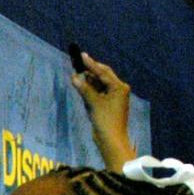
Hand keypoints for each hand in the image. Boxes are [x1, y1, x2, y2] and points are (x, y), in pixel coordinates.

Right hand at [71, 50, 135, 168]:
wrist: (111, 139)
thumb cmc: (105, 120)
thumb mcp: (93, 103)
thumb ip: (84, 88)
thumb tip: (74, 76)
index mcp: (119, 87)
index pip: (103, 72)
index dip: (91, 64)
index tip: (81, 55)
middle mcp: (119, 89)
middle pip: (103, 75)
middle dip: (90, 70)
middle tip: (78, 62)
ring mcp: (114, 97)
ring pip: (100, 84)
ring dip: (89, 80)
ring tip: (77, 75)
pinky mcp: (109, 104)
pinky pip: (99, 92)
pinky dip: (91, 90)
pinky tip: (82, 86)